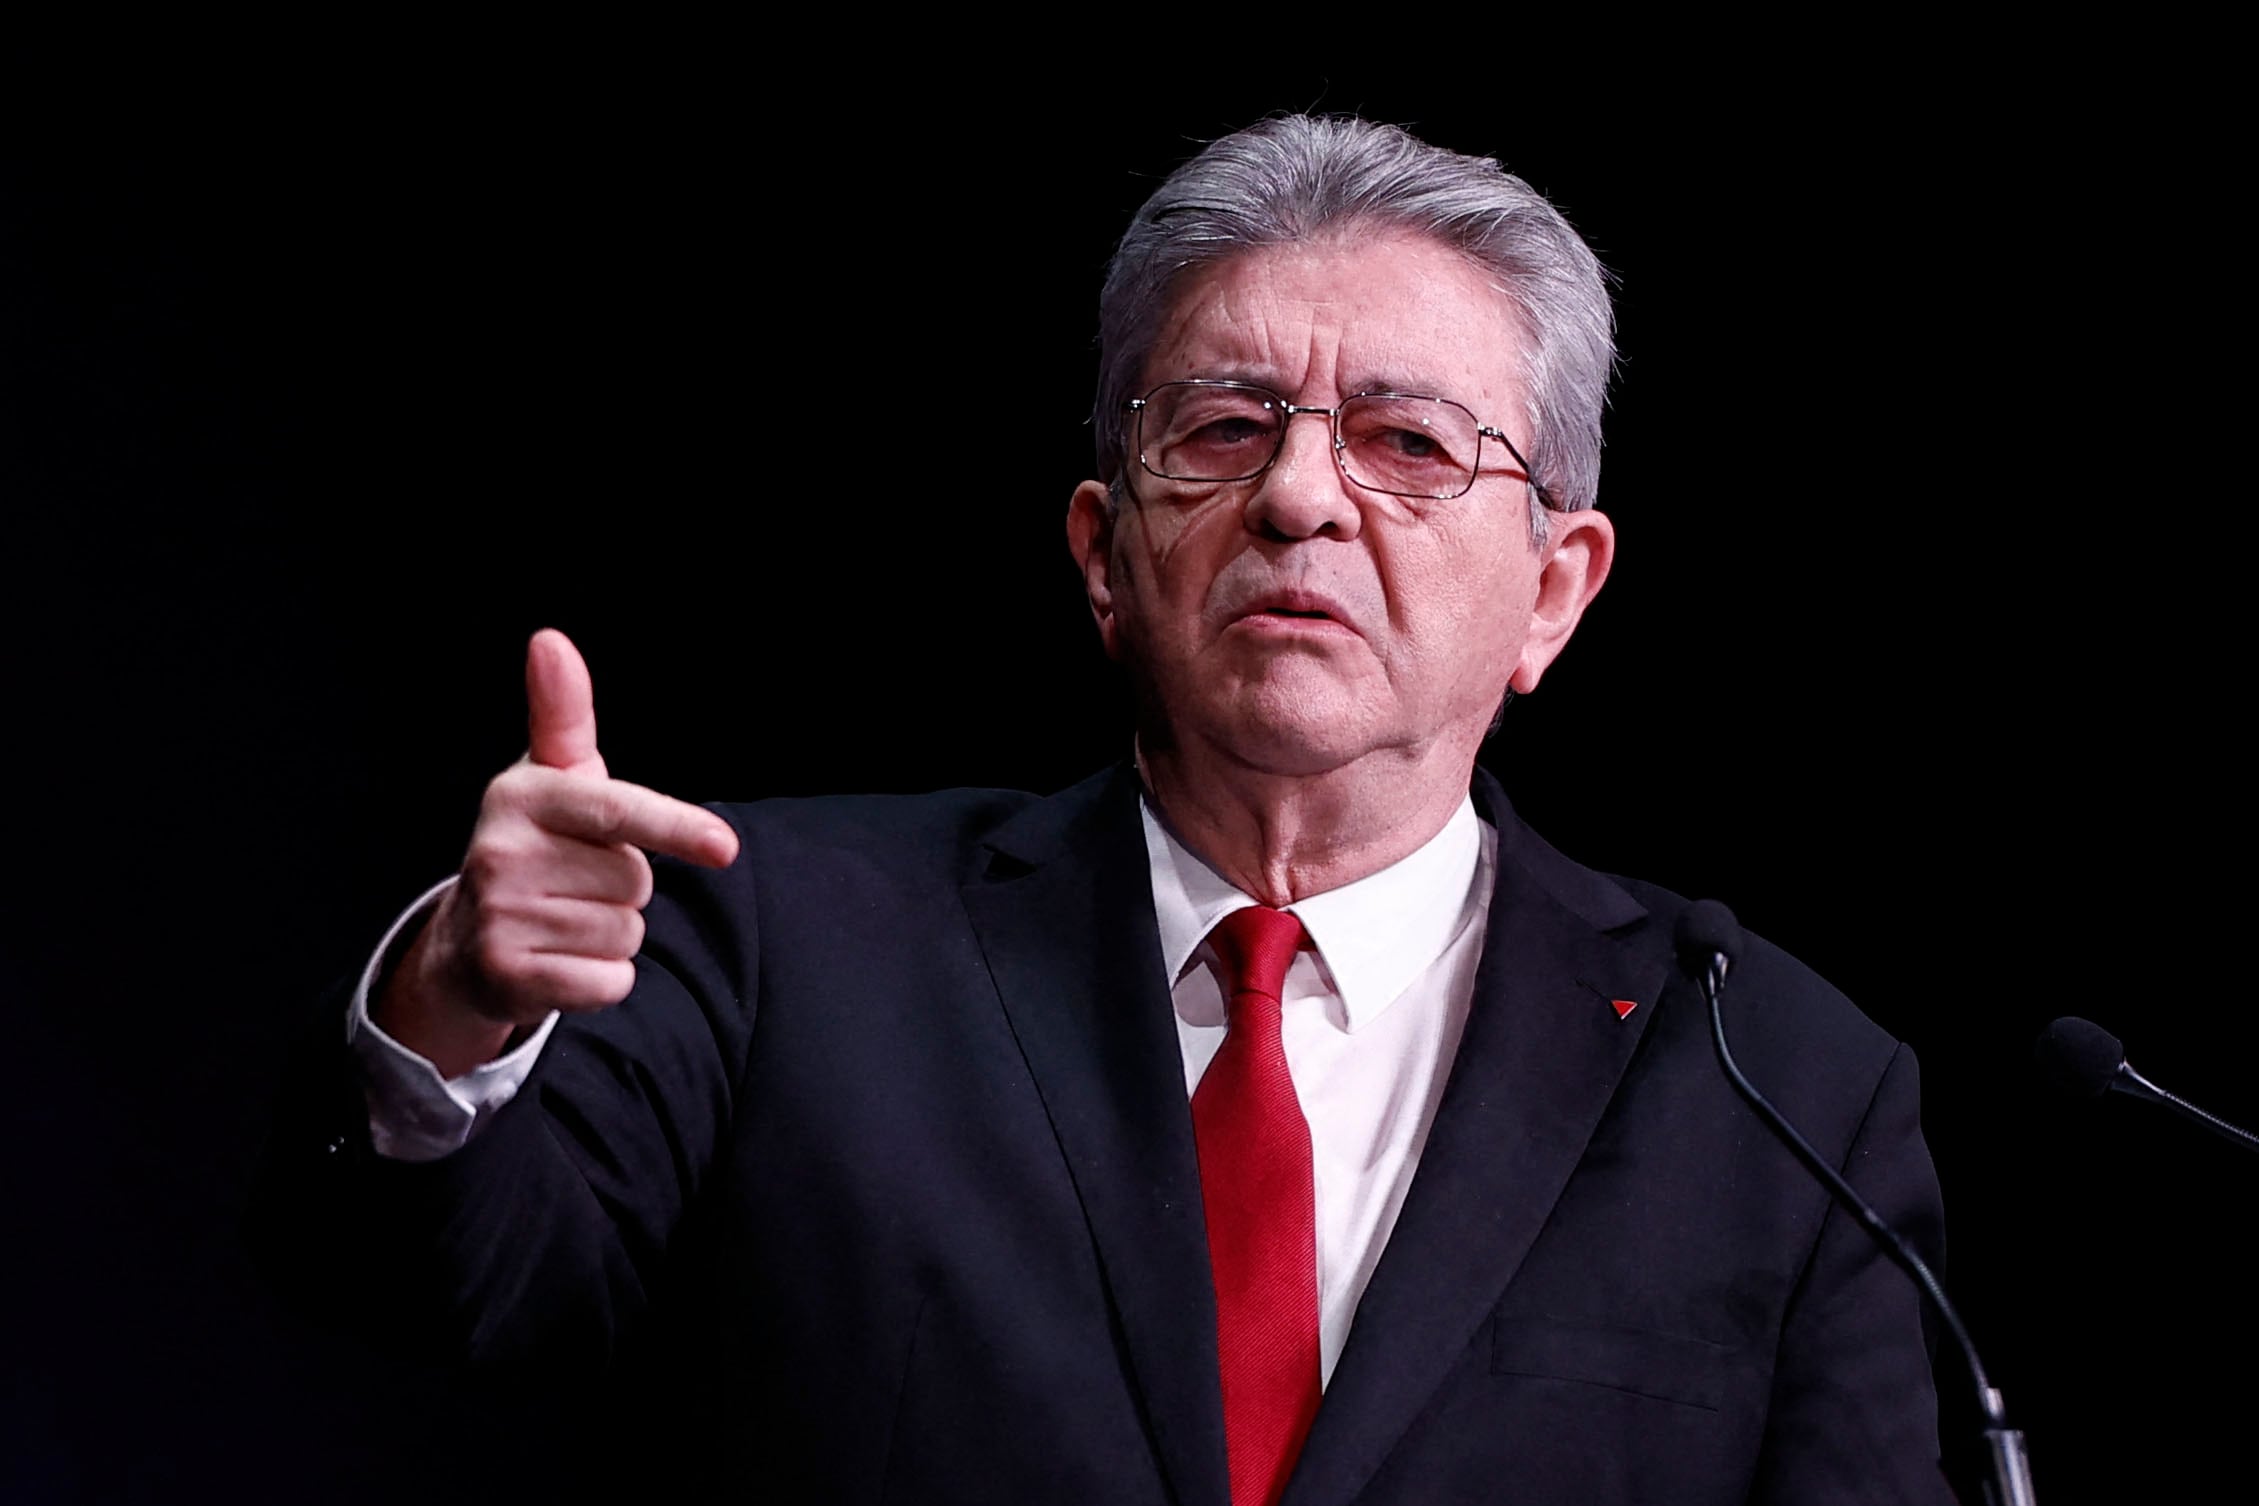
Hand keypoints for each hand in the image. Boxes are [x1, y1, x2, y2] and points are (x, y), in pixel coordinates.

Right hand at [372, 629, 739, 1076]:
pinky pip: (610, 981)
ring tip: (564, 919)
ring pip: (626, 933)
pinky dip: (602, 979)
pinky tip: (562, 961)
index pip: (617, 812)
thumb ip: (563, 713)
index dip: (675, 828)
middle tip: (576, 881)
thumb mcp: (551, 777)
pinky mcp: (508, 978)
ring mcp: (500, 917)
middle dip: (623, 886)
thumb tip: (549, 638)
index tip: (726, 848)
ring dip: (612, 933)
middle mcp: (500, 854)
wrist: (468, 941)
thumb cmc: (536, 844)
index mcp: (521, 797)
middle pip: (635, 880)